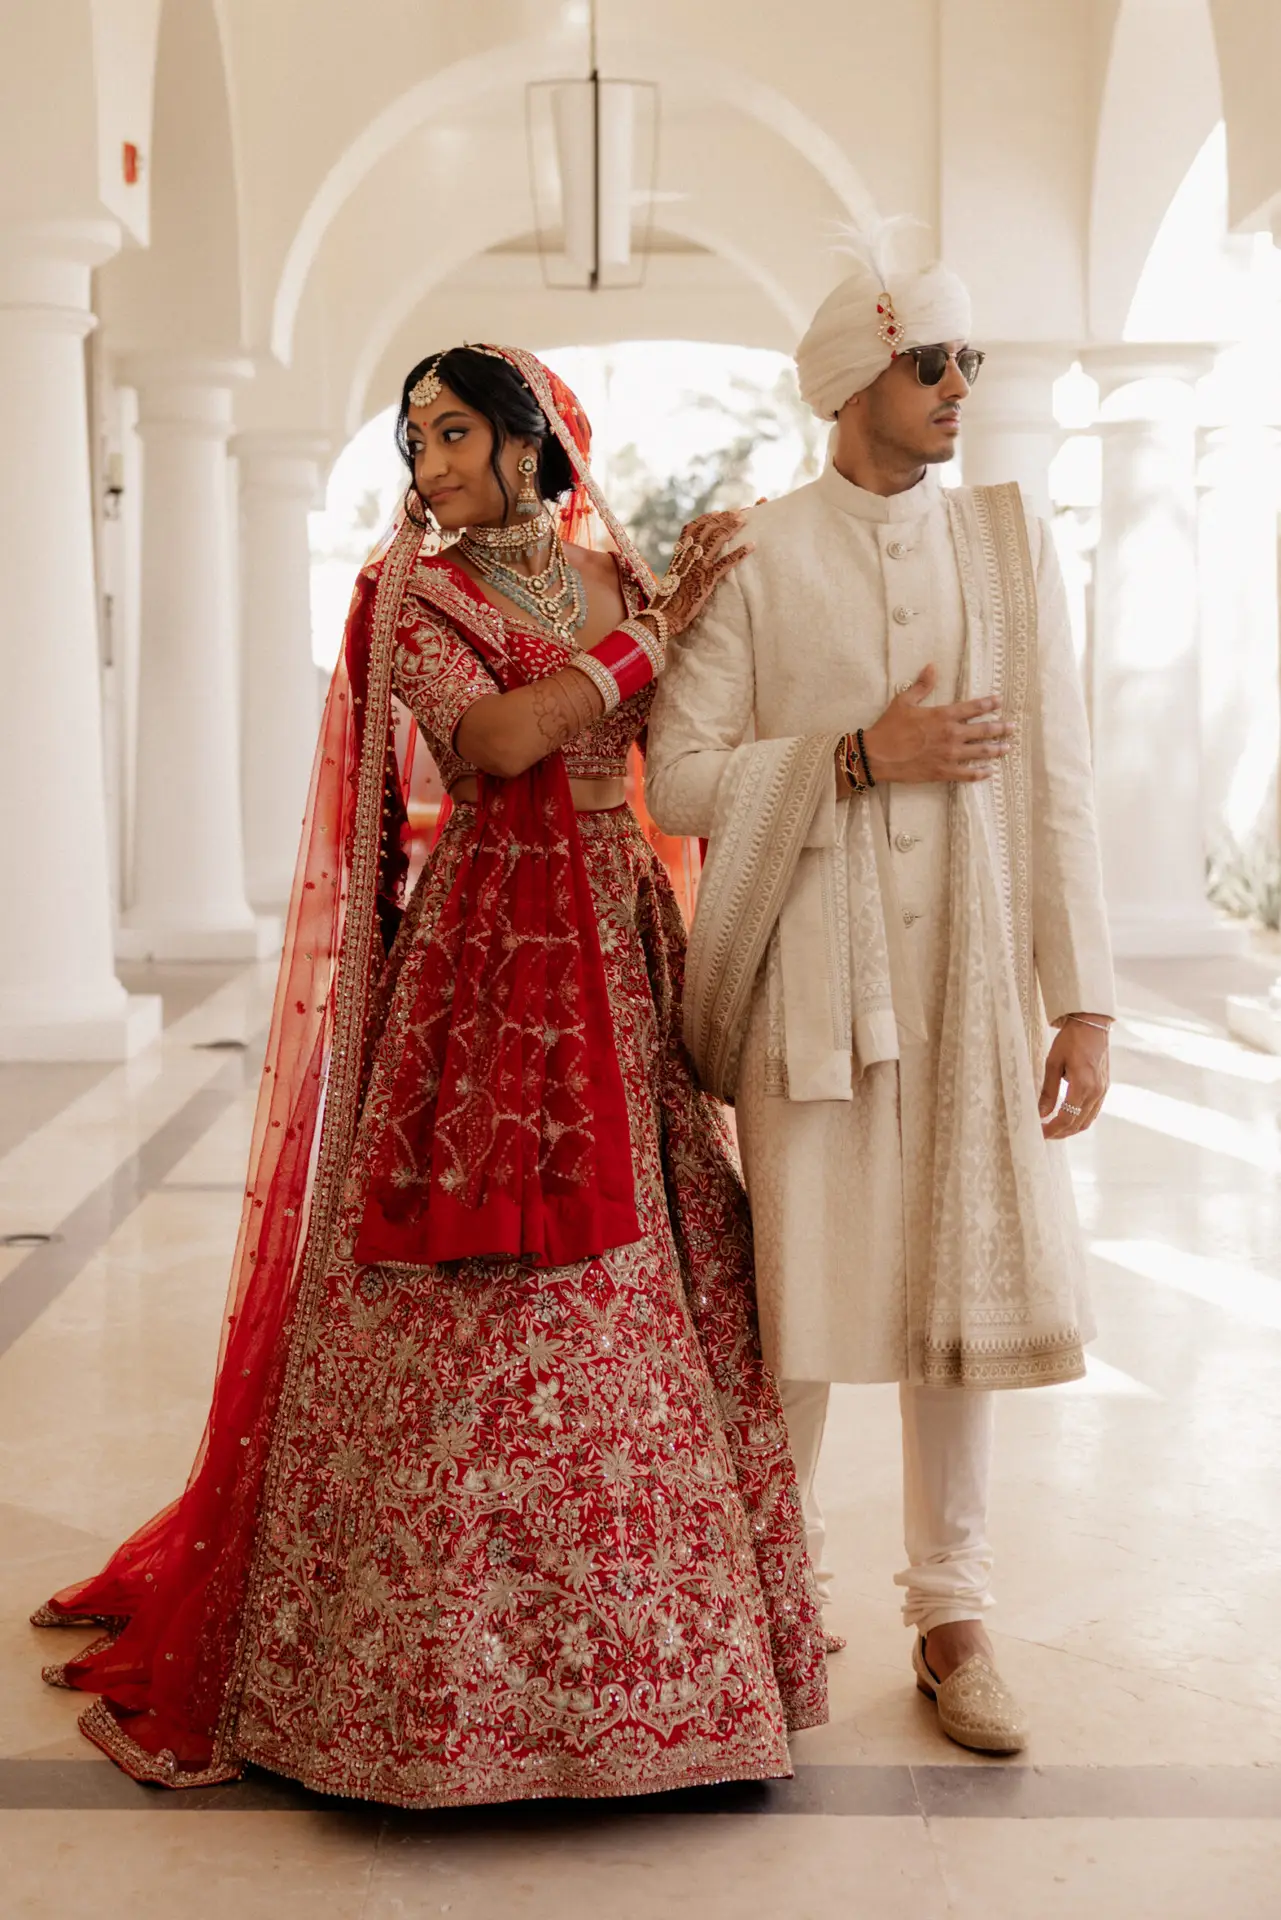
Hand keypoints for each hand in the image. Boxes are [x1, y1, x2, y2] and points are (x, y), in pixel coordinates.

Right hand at [651, 510, 752, 637]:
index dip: (706, 519)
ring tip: (745, 519)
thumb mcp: (671, 579)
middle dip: (723, 518)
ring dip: (731, 527)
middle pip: (707, 529)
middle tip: (738, 511)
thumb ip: (680, 568)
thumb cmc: (666, 602)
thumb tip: (685, 564)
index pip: (692, 529)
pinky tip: (752, 546)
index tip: (718, 512)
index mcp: (679, 555)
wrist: (663, 615)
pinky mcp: (707, 580)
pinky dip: (740, 553)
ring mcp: (698, 567)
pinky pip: (726, 563)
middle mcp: (688, 556)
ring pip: (716, 540)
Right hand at [860, 665, 1013, 783]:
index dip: (989, 703)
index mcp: (943, 715)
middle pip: (984, 730)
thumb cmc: (889, 727)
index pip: (973, 707)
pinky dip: (980, 773)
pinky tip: (989, 771)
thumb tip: (932, 667)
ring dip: (996, 749)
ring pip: (981, 752)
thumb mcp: (904, 701)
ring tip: (1007, 748)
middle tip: (1012, 727)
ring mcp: (949, 755)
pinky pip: (967, 774)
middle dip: (1001, 728)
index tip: (1000, 701)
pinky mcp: (943, 772)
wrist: (877, 755)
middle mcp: (951, 734)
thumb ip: (922, 685)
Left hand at [1039, 1016, 1110, 1139]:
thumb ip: (1048, 1091)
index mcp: (1083, 1085)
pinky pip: (1093, 1111)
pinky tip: (1068, 1118)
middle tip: (1045, 1134)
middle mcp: (1096, 1091)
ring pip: (1087, 1120)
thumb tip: (1041, 1113)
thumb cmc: (1070, 1040)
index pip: (1067, 1118)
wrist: (1092, 1024)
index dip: (1052, 1129)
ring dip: (1071, 1129)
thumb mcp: (1053, 1063)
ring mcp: (1103, 1091)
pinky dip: (1080, 1119)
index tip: (1040, 1133)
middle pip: (1078, 1123)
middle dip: (1061, 1133)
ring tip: (1054, 1129)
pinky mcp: (1104, 1087)